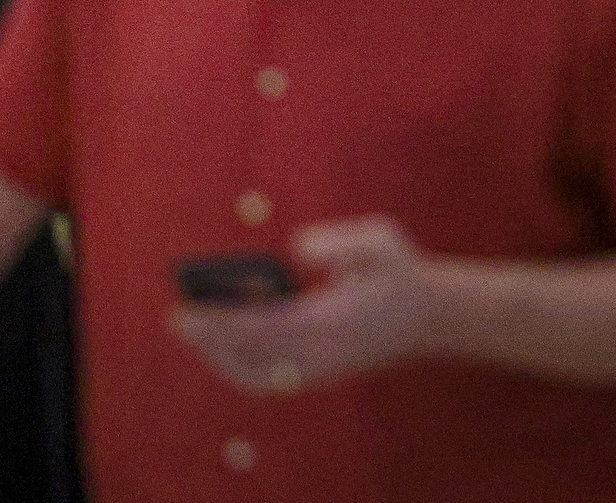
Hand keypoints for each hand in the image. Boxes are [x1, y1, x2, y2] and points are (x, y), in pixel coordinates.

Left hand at [171, 219, 446, 395]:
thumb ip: (337, 241)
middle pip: (257, 363)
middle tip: (179, 321)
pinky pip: (274, 377)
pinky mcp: (325, 371)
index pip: (267, 329)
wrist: (436, 315)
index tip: (188, 314)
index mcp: (335, 322)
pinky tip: (227, 331)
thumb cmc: (401, 271)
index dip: (224, 323)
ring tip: (195, 328)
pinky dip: (244, 360)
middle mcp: (327, 353)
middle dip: (213, 346)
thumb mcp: (380, 239)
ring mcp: (326, 368)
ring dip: (223, 357)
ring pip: (262, 377)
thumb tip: (296, 251)